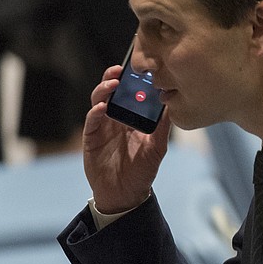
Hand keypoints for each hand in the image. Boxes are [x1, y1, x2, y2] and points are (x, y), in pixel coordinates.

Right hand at [82, 65, 171, 213]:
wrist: (125, 195)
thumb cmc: (142, 172)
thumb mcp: (157, 148)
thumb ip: (162, 128)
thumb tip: (171, 106)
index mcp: (132, 118)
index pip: (130, 93)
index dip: (131, 80)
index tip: (137, 68)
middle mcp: (116, 118)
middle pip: (112, 92)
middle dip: (113, 78)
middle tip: (119, 70)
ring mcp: (102, 127)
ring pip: (99, 101)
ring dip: (104, 90)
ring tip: (112, 84)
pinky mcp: (91, 137)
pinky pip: (91, 120)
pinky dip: (95, 112)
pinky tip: (102, 108)